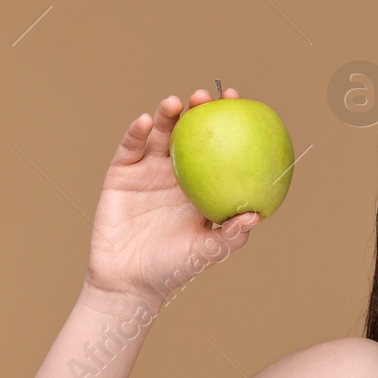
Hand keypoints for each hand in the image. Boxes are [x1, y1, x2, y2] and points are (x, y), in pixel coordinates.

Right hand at [85, 87, 260, 305]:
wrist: (130, 281)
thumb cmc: (174, 268)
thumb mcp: (207, 252)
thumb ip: (231, 235)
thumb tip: (255, 216)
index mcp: (203, 185)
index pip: (219, 146)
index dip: (227, 122)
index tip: (237, 102)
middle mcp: (177, 173)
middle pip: (190, 132)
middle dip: (197, 110)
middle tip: (205, 96)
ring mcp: (148, 171)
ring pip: (160, 135)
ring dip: (167, 115)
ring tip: (175, 103)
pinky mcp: (121, 174)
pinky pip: (130, 148)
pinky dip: (137, 132)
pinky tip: (145, 121)